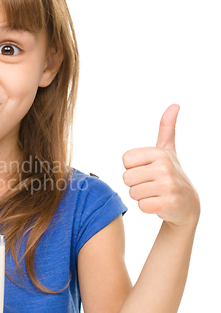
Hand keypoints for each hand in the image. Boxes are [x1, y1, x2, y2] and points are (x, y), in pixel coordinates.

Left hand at [122, 104, 199, 227]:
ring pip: (132, 193)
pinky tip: (159, 203)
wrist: (187, 204)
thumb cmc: (170, 175)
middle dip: (135, 184)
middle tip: (151, 184)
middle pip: (126, 178)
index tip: (147, 170)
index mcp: (160, 153)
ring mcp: (168, 186)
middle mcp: (165, 167)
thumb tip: (174, 105)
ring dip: (141, 196)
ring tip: (155, 193)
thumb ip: (167, 128)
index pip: (126, 160)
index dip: (133, 168)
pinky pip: (141, 206)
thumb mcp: (168, 150)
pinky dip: (147, 207)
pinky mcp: (167, 204)